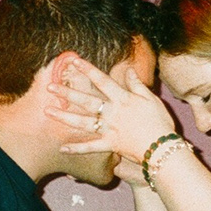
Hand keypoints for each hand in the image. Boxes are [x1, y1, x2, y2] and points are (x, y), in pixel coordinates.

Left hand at [47, 55, 177, 169]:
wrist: (163, 147)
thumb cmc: (160, 122)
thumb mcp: (151, 99)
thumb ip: (137, 84)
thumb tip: (129, 70)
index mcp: (123, 99)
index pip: (102, 80)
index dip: (87, 69)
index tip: (74, 61)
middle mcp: (112, 112)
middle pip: (86, 100)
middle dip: (67, 92)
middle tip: (50, 86)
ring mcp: (109, 129)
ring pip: (83, 122)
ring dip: (64, 116)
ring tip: (48, 110)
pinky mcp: (110, 145)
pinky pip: (91, 147)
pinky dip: (77, 149)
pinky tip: (62, 147)